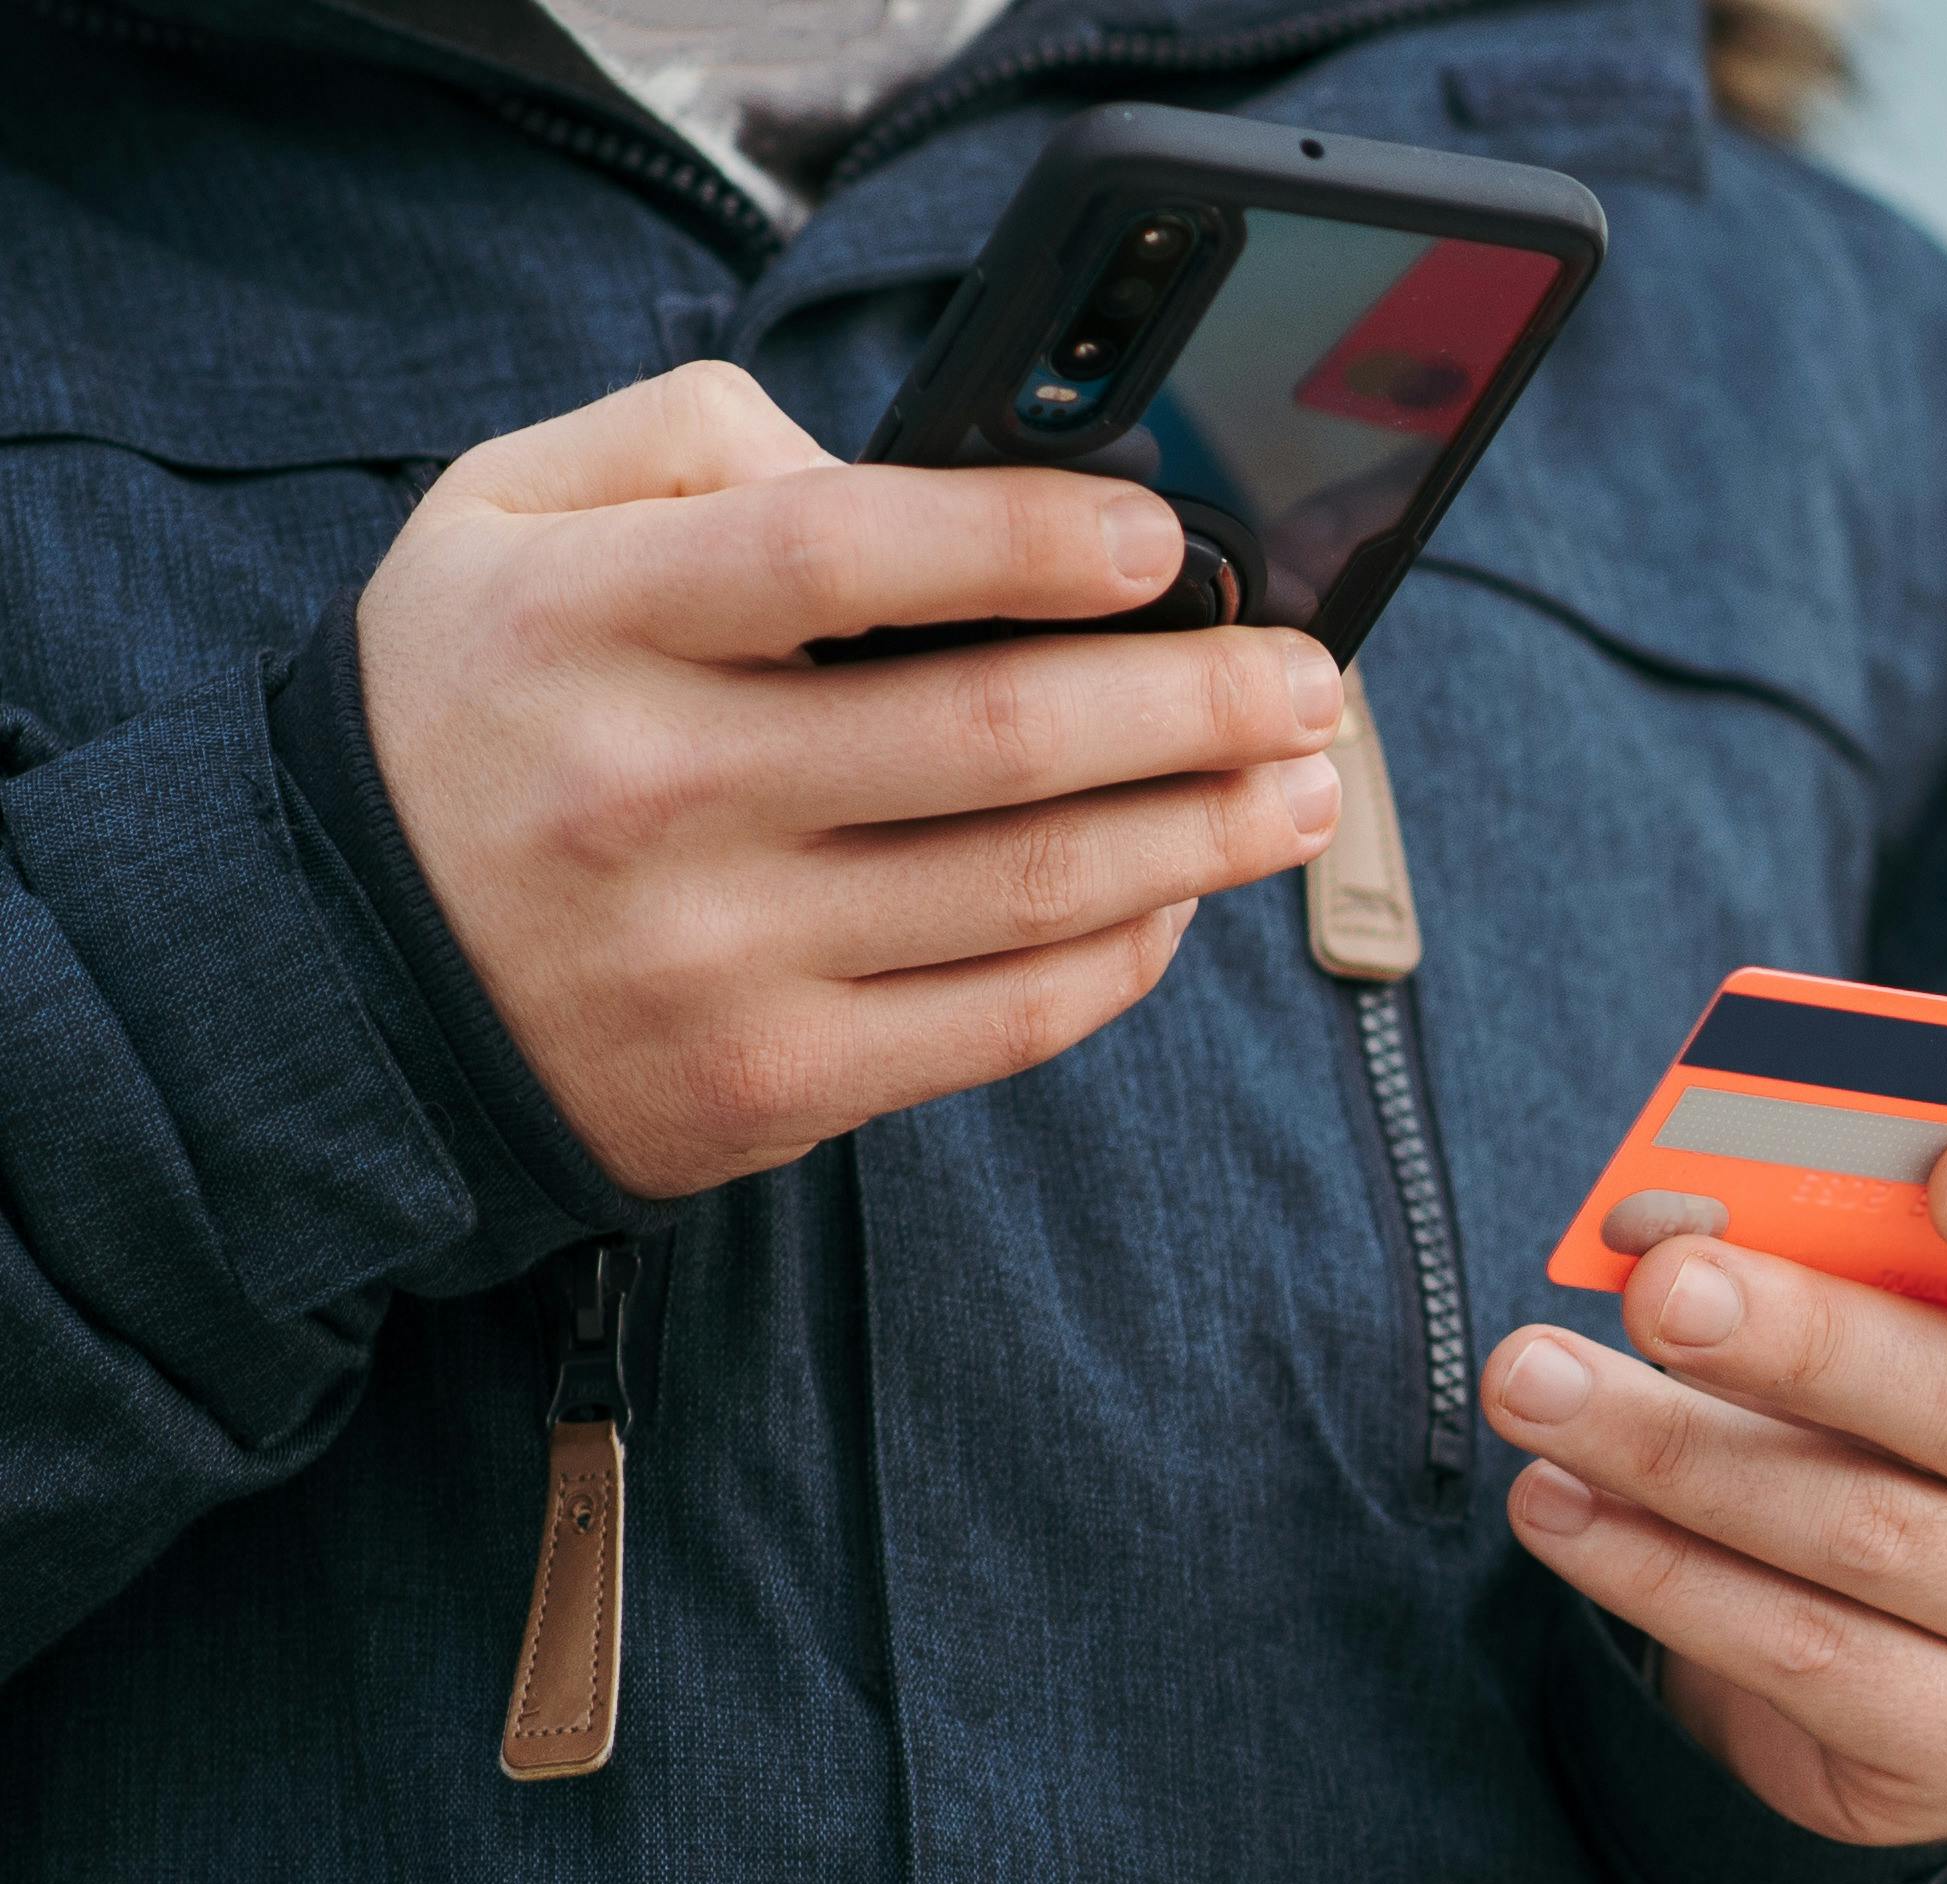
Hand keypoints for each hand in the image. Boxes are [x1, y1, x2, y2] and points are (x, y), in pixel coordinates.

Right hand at [355, 362, 1345, 1199]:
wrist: (338, 975)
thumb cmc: (476, 708)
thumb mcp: (508, 518)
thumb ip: (699, 446)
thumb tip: (918, 482)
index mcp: (585, 619)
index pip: (842, 552)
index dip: (1027, 540)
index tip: (1164, 543)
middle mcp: (652, 789)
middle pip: (991, 736)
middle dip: (1195, 704)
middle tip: (1313, 681)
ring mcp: (718, 952)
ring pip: (1034, 886)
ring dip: (1207, 833)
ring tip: (1305, 784)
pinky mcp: (775, 1079)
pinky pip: (1008, 1016)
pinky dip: (1128, 954)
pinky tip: (1187, 894)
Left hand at [1484, 1133, 1946, 1847]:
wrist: (1920, 1650)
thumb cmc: (1906, 1417)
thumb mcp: (1905, 1315)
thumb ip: (1835, 1252)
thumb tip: (1661, 1218)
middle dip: (1804, 1341)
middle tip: (1658, 1288)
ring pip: (1872, 1537)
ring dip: (1678, 1455)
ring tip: (1531, 1385)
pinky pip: (1811, 1660)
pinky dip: (1663, 1579)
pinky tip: (1556, 1510)